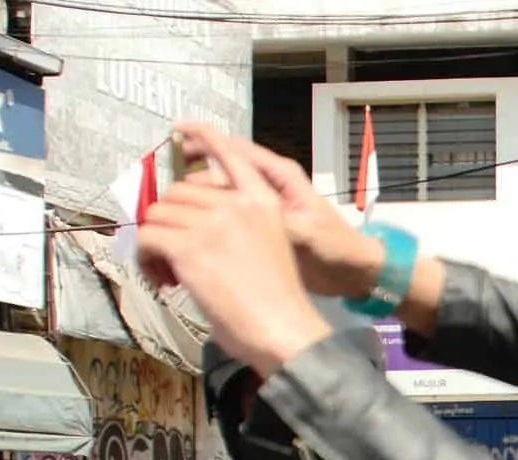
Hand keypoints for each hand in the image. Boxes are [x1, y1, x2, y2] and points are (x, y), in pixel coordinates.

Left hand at [136, 126, 331, 374]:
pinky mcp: (190, 247)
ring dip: (154, 243)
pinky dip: (147, 260)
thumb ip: (237, 225)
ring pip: (157, 215)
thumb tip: (189, 224)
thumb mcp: (268, 247)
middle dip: (167, 221)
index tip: (182, 130)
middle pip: (177, 192)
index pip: (231, 154)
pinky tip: (164, 280)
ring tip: (167, 272)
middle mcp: (238, 205)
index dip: (204, 137)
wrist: (284, 329)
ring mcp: (213, 224)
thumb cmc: (278, 300)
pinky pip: (148, 239)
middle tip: (172, 254)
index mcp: (263, 202)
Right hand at [171, 121, 383, 299]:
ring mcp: (263, 204)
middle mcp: (268, 185)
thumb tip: (230, 210)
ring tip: (171, 210)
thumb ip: (268, 218)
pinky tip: (190, 227)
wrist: (353, 272)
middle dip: (191, 171)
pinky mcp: (260, 223)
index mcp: (279, 177)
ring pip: (219, 191)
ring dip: (196, 197)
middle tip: (164, 183)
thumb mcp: (302, 232)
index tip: (176, 129)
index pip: (234, 148)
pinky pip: (225, 212)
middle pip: (219, 168)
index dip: (204, 136)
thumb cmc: (335, 248)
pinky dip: (207, 215)